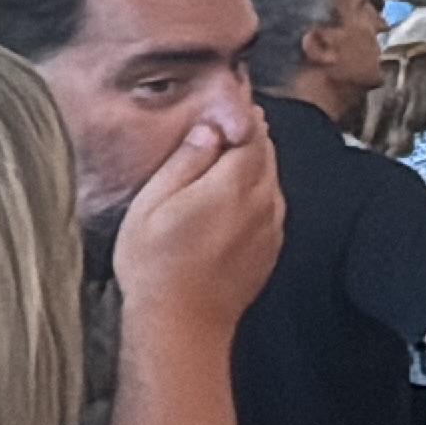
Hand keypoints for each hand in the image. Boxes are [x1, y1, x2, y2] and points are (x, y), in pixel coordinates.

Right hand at [112, 116, 282, 346]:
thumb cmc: (156, 267)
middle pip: (266, 151)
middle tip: (224, 122)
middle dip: (248, 133)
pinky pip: (270, 205)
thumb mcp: (153, 204)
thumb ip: (185, 161)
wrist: (182, 323)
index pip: (253, 131)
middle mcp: (264, 201)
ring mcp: (272, 225)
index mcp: (235, 184)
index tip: (227, 101)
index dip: (241, 112)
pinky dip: (255, 192)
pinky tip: (228, 198)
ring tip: (222, 156)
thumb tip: (208, 130)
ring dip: (252, 162)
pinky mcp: (271, 245)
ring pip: (270, 177)